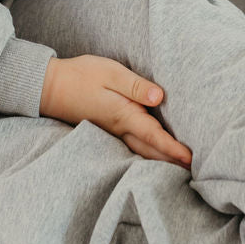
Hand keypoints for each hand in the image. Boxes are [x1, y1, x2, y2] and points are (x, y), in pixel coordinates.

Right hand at [40, 55, 191, 166]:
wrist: (50, 87)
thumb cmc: (81, 76)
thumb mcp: (110, 72)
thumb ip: (135, 86)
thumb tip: (159, 97)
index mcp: (124, 115)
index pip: (154, 135)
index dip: (173, 148)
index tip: (190, 159)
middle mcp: (120, 128)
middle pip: (150, 150)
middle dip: (172, 161)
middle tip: (194, 171)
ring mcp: (112, 131)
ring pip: (141, 151)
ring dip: (160, 160)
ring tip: (179, 167)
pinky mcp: (107, 129)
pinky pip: (132, 147)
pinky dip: (146, 153)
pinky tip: (152, 154)